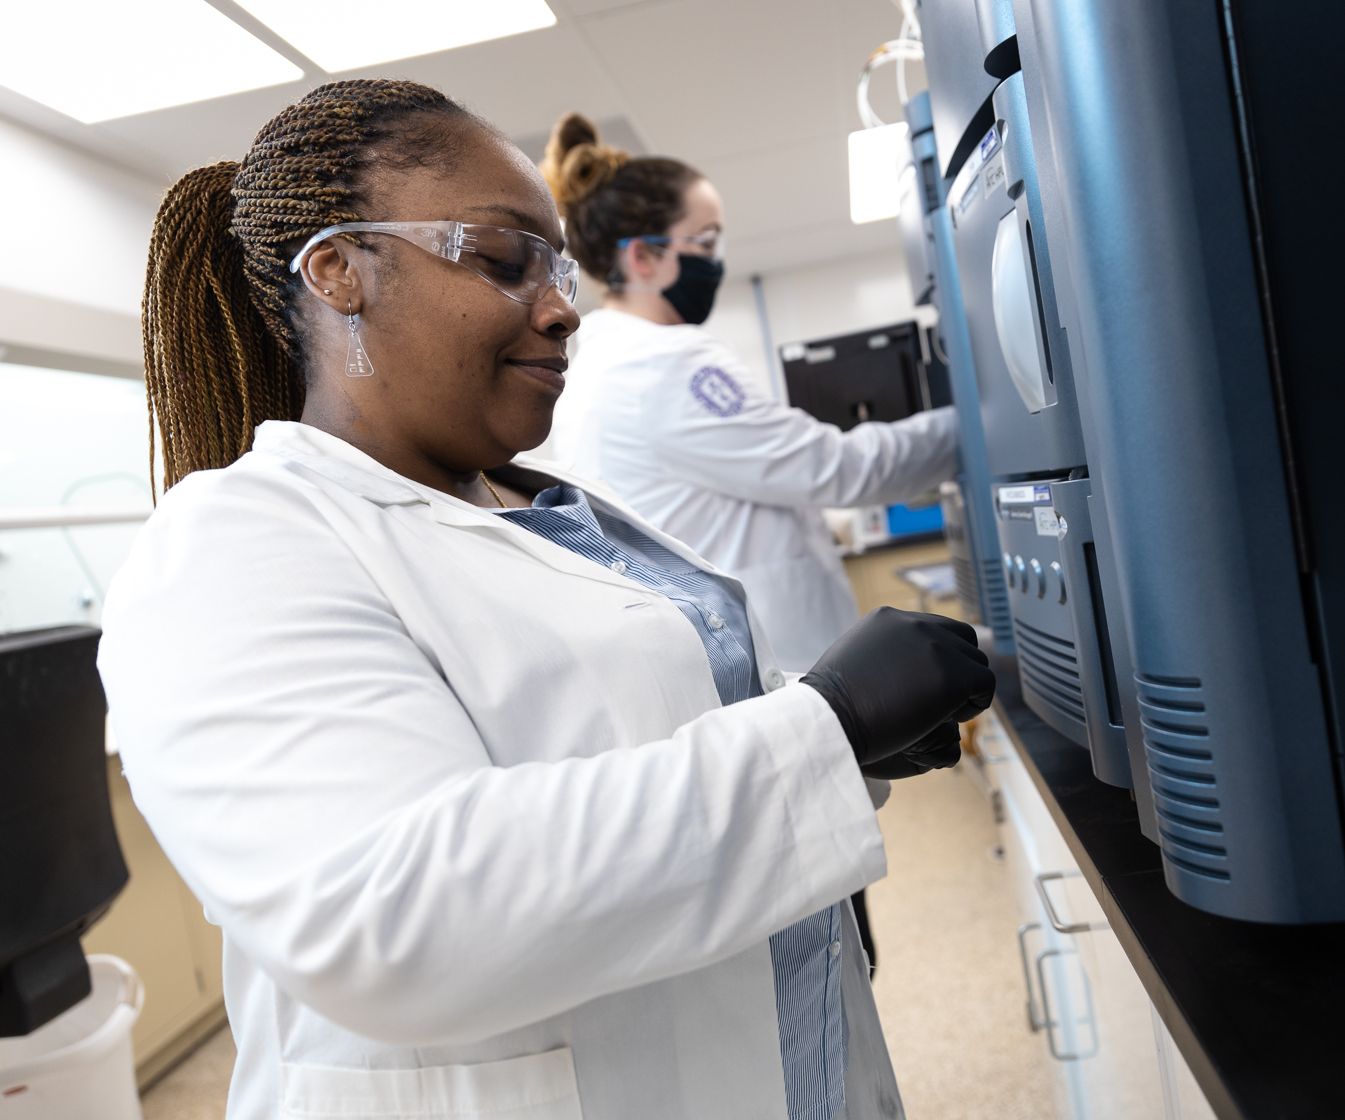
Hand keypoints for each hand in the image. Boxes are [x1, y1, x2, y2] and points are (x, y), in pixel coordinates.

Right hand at [800, 607, 994, 769]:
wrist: (831, 720)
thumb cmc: (832, 706)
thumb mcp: (851, 664)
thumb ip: (878, 655)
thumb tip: (892, 670)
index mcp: (888, 618)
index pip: (934, 628)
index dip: (938, 658)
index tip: (924, 685)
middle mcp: (915, 624)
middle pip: (962, 639)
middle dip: (958, 669)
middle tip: (938, 701)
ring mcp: (936, 647)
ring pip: (976, 662)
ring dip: (965, 688)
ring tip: (939, 714)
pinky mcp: (954, 675)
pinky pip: (985, 684)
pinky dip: (974, 704)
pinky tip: (947, 719)